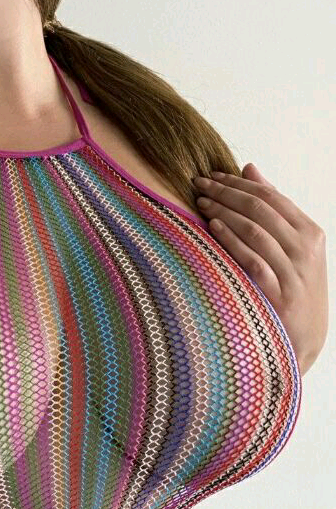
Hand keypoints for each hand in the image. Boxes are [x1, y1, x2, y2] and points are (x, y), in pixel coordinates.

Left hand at [193, 162, 327, 375]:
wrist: (303, 341)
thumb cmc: (293, 286)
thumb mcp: (292, 246)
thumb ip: (272, 207)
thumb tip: (249, 168)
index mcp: (310, 233)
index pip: (271, 197)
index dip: (238, 183)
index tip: (212, 174)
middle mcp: (305, 251)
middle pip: (260, 209)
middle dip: (226, 192)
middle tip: (199, 183)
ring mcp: (294, 274)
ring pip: (255, 230)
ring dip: (224, 212)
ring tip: (201, 202)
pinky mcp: (279, 296)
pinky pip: (251, 260)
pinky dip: (231, 241)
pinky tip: (212, 228)